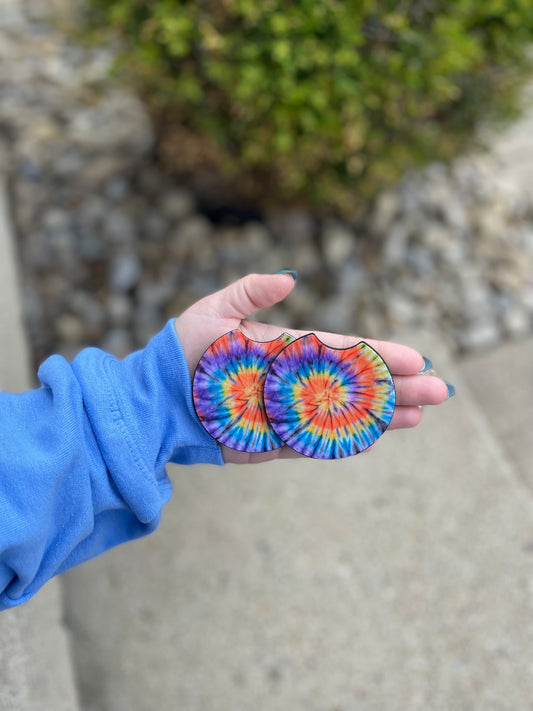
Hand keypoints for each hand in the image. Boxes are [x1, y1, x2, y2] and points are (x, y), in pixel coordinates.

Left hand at [174, 273, 450, 463]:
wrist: (153, 398)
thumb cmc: (182, 350)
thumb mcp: (214, 310)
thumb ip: (250, 292)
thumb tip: (292, 280)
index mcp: (286, 348)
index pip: (342, 350)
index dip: (378, 355)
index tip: (414, 358)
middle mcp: (293, 381)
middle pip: (353, 384)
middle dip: (395, 387)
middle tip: (438, 392)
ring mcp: (286, 413)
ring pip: (342, 415)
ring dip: (381, 416)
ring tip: (418, 416)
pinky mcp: (271, 442)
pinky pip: (314, 443)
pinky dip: (344, 441)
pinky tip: (376, 437)